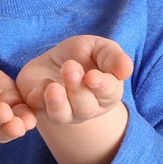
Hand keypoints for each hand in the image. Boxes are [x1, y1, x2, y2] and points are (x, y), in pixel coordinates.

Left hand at [15, 36, 133, 128]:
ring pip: (61, 114)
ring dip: (57, 102)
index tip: (92, 76)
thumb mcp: (99, 48)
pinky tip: (37, 92)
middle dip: (77, 88)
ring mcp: (61, 111)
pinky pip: (36, 111)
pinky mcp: (37, 108)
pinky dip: (36, 105)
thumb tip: (126, 69)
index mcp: (105, 93)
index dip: (101, 85)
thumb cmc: (82, 56)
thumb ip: (113, 57)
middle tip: (70, 67)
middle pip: (84, 106)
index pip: (108, 93)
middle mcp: (85, 108)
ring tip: (53, 87)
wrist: (53, 61)